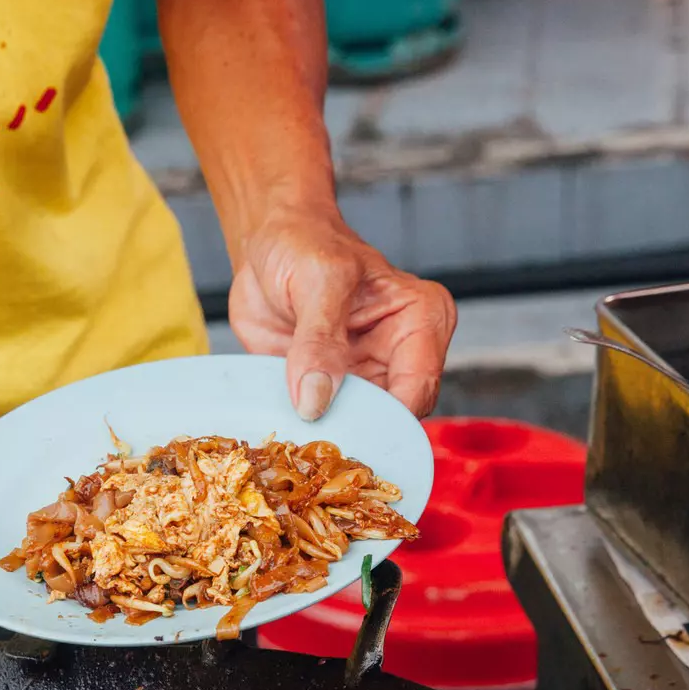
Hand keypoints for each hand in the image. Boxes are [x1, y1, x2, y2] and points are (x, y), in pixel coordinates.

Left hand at [228, 208, 456, 419]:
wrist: (266, 244)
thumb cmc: (305, 243)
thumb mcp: (318, 278)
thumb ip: (319, 339)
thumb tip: (316, 400)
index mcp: (421, 320)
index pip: (418, 387)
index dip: (387, 419)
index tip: (348, 435)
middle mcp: (401, 356)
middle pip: (392, 418)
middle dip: (357, 434)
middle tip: (317, 447)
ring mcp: (365, 378)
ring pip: (359, 428)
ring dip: (328, 437)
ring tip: (297, 441)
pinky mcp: (331, 391)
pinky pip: (324, 426)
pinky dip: (305, 432)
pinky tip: (284, 433)